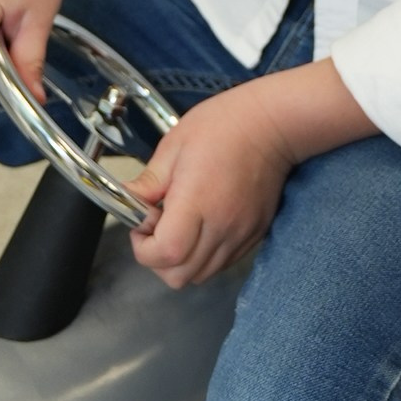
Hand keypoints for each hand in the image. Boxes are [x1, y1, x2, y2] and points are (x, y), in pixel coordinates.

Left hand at [123, 84, 300, 288]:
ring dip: (181, 261)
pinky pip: (222, 264)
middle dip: (157, 259)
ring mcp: (240, 234)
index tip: (141, 225)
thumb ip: (148, 182)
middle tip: (155, 228)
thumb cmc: (223, 126)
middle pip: (180, 276)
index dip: (144, 249)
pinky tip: (200, 227)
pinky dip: (204, 256)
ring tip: (179, 227)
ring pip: (201, 275)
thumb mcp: (174, 146)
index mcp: (197, 202)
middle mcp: (221, 226)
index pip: (166, 254)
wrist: (272, 124)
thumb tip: (128, 201)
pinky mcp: (254, 235)